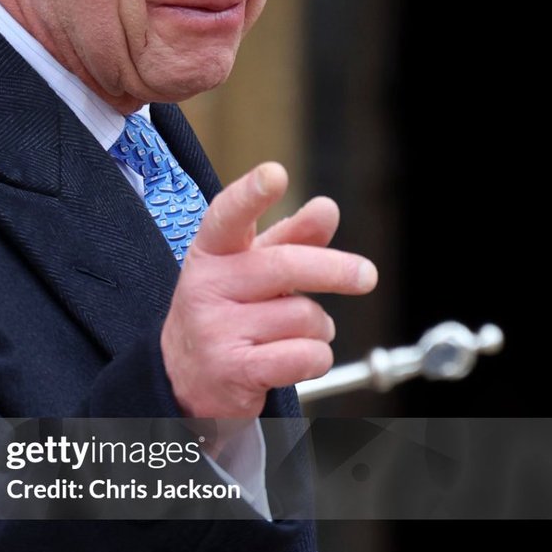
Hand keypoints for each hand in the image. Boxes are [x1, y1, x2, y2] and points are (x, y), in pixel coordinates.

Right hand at [160, 162, 377, 419]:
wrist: (185, 376)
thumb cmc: (227, 310)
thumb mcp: (250, 268)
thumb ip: (290, 238)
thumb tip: (326, 208)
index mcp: (210, 251)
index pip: (227, 216)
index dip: (252, 194)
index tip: (275, 174)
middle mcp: (207, 286)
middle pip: (285, 266)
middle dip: (334, 270)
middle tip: (366, 276)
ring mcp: (215, 330)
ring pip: (303, 316)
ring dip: (319, 327)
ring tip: (298, 333)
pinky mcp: (233, 370)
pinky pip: (304, 355)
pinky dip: (316, 357)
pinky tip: (297, 358)